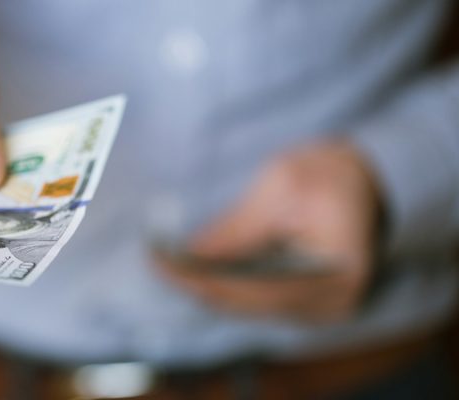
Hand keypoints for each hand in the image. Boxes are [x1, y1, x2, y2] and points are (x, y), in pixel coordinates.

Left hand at [156, 142, 381, 321]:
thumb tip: (189, 255)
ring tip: (168, 264)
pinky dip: (224, 285)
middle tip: (156, 261)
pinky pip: (255, 300)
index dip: (200, 278)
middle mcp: (329, 305)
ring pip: (246, 307)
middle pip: (245, 305)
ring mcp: (319, 308)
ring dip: (205, 286)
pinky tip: (195, 269)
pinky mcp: (306, 302)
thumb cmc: (328, 173)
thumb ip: (237, 227)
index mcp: (334, 276)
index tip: (159, 260)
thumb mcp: (281, 187)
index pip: (250, 289)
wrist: (367, 178)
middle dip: (196, 284)